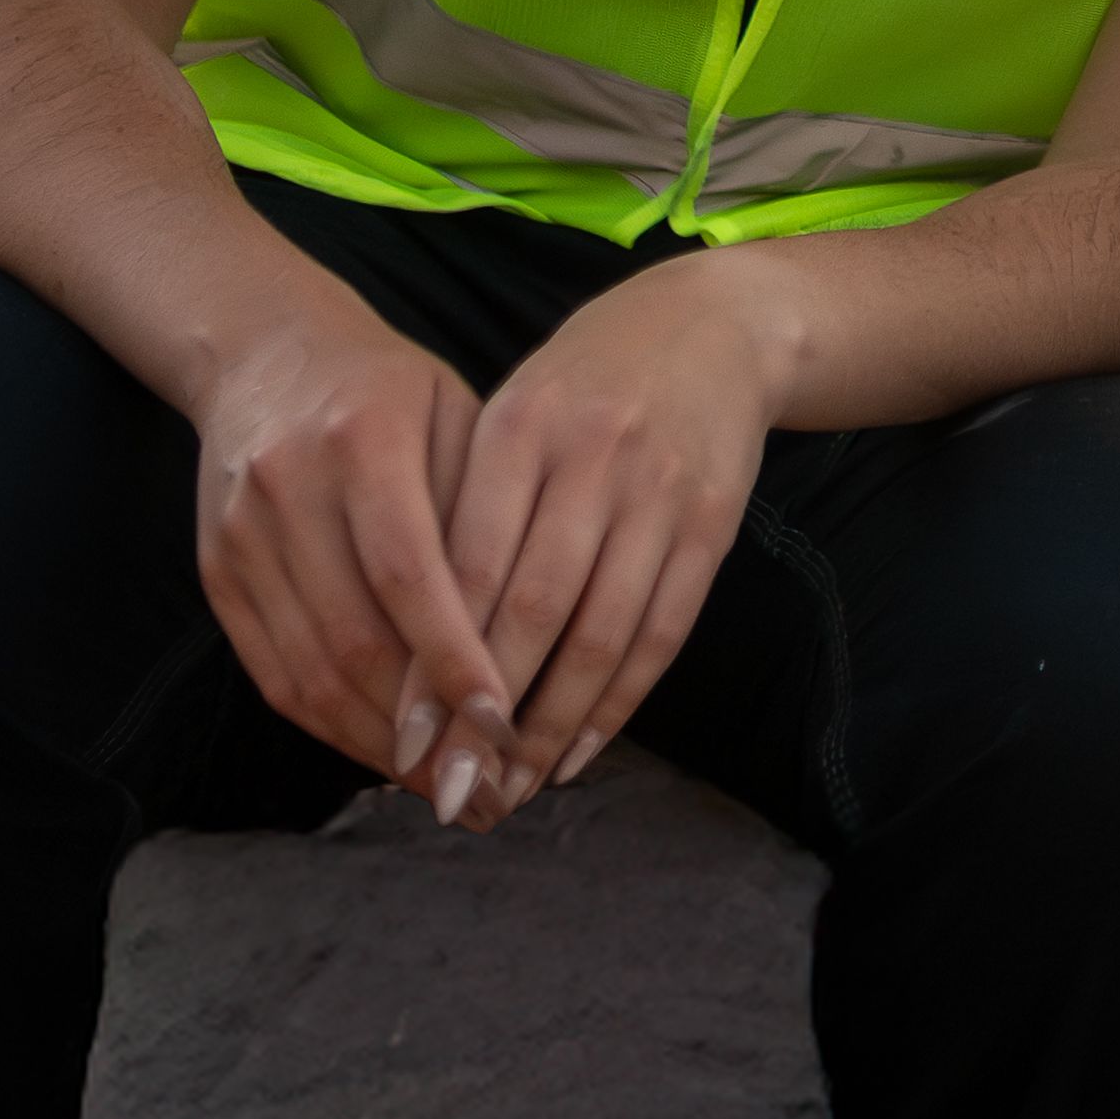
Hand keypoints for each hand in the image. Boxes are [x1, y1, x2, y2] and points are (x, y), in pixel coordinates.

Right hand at [188, 300, 507, 805]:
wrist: (267, 354)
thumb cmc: (395, 392)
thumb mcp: (458, 418)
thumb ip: (484, 518)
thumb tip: (528, 644)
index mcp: (364, 438)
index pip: (409, 573)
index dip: (453, 659)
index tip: (505, 724)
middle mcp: (290, 488)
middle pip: (355, 638)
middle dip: (422, 728)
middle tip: (486, 786)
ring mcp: (241, 536)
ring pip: (310, 669)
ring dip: (378, 744)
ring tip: (445, 789)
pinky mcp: (216, 574)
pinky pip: (273, 673)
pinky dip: (330, 725)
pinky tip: (384, 754)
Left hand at [426, 252, 792, 823]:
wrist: (713, 326)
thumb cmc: (583, 382)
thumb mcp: (511, 414)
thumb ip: (464, 510)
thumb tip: (410, 650)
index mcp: (521, 426)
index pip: (468, 565)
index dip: (435, 663)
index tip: (406, 742)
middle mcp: (591, 457)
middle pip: (535, 609)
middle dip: (489, 714)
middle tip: (452, 792)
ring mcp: (660, 489)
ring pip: (602, 631)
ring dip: (554, 724)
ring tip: (512, 788)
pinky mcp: (713, 521)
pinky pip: (663, 630)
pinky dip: (620, 701)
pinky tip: (578, 752)